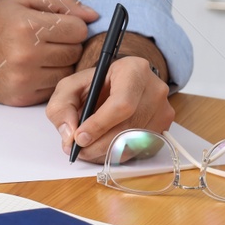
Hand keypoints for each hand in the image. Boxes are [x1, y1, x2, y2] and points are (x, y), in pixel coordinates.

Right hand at [0, 0, 99, 104]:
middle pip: (75, 52)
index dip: (72, 26)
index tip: (58, 26)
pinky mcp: (21, 97)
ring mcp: (24, 79)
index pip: (78, 29)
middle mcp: (26, 54)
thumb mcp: (21, 0)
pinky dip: (48, 80)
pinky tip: (33, 70)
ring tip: (40, 55)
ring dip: (59, 64)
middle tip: (47, 40)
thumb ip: (60, 1)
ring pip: (68, 73)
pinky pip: (54, 89)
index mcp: (27, 26)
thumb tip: (93, 15)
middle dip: (67, 45)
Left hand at [45, 55, 174, 162]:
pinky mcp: (162, 128)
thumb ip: (62, 106)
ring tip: (86, 150)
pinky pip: (139, 149)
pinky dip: (116, 154)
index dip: (100, 124)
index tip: (79, 138)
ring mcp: (162, 110)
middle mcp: (154, 90)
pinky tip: (101, 149)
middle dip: (98, 144)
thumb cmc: (97, 83)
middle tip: (78, 150)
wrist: (120, 82)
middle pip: (128, 127)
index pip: (122, 104)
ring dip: (105, 152)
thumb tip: (69, 134)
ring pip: (133, 142)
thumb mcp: (71, 86)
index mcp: (134, 71)